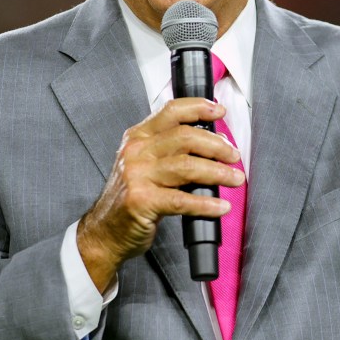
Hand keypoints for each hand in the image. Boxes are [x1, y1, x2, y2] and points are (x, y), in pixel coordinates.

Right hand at [76, 98, 243, 290]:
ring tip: (235, 179)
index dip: (199, 108)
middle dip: (217, 145)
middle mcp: (136, 152)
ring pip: (187, 166)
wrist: (104, 231)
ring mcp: (137, 176)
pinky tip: (220, 206)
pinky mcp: (142, 201)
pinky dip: (206, 204)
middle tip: (233, 156)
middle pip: (185, 137)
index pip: (171, 112)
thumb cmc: (131, 197)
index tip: (220, 112)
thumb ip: (169, 149)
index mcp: (137, 137)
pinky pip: (182, 200)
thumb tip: (212, 143)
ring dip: (218, 172)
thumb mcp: (143, 163)